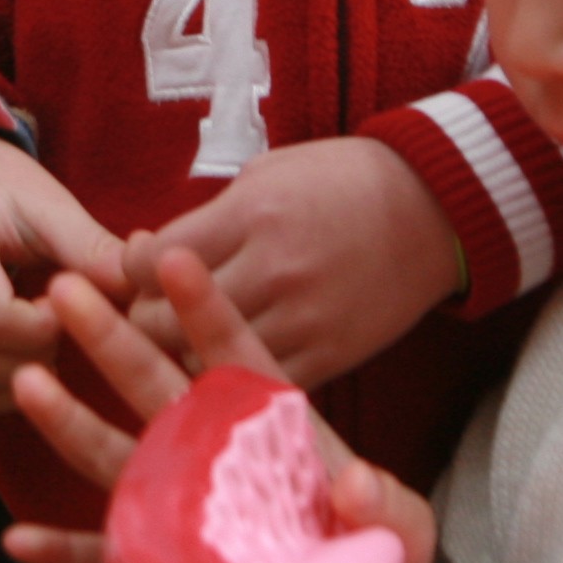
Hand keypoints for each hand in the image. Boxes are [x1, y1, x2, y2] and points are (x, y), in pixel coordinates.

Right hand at [0, 249, 435, 562]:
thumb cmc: (381, 557)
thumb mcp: (401, 528)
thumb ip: (384, 506)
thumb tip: (356, 482)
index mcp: (272, 430)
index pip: (235, 356)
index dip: (206, 310)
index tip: (176, 259)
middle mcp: (213, 456)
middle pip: (154, 385)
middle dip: (111, 337)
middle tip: (66, 287)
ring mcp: (181, 509)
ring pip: (115, 455)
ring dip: (68, 421)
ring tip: (26, 380)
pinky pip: (106, 560)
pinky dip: (61, 553)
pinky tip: (16, 539)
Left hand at [125, 134, 465, 392]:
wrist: (431, 210)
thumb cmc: (338, 183)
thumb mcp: (262, 176)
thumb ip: (200, 221)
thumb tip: (138, 254)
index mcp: (251, 218)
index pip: (154, 263)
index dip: (130, 268)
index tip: (137, 265)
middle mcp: (274, 273)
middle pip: (165, 322)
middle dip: (140, 317)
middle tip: (146, 307)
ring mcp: (302, 323)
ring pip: (201, 362)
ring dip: (179, 353)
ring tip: (180, 334)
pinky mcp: (327, 359)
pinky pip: (252, 386)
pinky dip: (227, 379)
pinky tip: (222, 358)